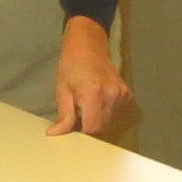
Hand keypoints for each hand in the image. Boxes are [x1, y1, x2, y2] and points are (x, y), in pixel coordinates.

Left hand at [47, 17, 130, 135]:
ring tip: (87, 104)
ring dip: (98, 118)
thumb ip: (63, 115)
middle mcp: (111, 95)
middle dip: (89, 125)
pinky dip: (106, 111)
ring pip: (109, 121)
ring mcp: (121, 95)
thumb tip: (55, 134)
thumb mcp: (62, 90)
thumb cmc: (71, 66)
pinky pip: (116, 112)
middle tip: (77, 113)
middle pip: (102, 127)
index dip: (82, 132)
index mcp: (92, 94)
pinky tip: (98, 99)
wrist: (88, 46)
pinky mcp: (127, 94)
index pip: (92, 128)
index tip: (73, 126)